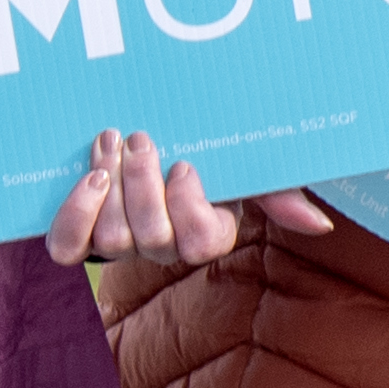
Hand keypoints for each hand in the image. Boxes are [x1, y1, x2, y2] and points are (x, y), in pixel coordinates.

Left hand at [45, 131, 331, 266]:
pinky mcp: (79, 239)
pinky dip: (76, 213)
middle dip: (143, 184)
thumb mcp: (249, 172)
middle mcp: (162, 249)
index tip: (184, 164)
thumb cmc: (211, 159)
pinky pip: (68, 247)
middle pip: (150, 237)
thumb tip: (320, 225)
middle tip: (141, 138)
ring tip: (113, 140)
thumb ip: (280, 195)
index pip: (202, 244)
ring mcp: (119, 246)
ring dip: (110, 184)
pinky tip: (89, 178)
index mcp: (207, 234)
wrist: (149, 147)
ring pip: (112, 239)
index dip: (188, 208)